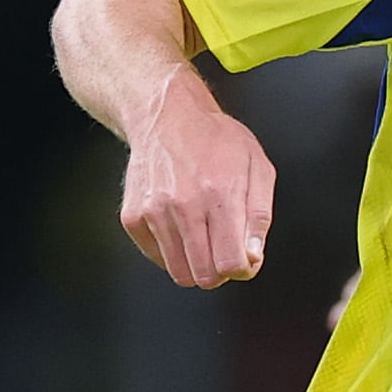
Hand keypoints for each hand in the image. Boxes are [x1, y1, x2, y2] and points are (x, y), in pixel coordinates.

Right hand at [120, 78, 276, 288]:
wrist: (166, 115)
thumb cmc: (217, 140)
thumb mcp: (257, 167)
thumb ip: (259, 217)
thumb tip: (252, 259)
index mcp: (219, 194)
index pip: (231, 263)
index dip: (242, 268)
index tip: (243, 256)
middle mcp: (183, 205)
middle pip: (205, 276)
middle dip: (220, 271)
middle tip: (222, 248)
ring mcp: (153, 212)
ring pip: (180, 273)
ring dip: (196, 264)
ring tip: (202, 235)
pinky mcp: (133, 217)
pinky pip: (158, 258)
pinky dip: (172, 251)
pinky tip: (179, 224)